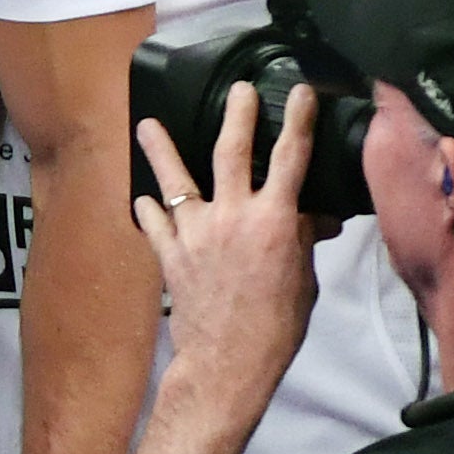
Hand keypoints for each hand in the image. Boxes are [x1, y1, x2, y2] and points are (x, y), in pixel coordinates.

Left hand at [130, 82, 320, 406]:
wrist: (228, 364)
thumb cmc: (276, 327)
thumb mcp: (303, 281)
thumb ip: (301, 241)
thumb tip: (311, 217)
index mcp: (274, 221)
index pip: (292, 158)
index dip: (298, 120)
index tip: (299, 92)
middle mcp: (232, 216)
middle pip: (231, 151)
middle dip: (236, 115)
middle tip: (237, 90)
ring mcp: (195, 232)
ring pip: (175, 178)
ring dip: (161, 149)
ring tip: (147, 124)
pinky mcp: (170, 254)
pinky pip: (154, 222)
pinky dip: (149, 209)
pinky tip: (143, 199)